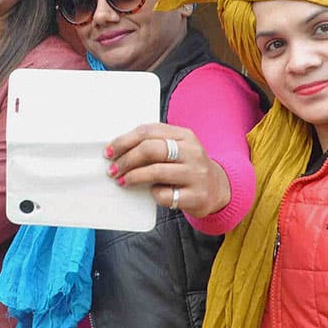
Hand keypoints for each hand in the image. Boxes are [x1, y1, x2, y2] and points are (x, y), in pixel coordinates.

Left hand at [106, 123, 230, 218]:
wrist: (218, 189)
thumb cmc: (186, 166)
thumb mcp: (177, 148)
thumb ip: (153, 144)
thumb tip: (117, 150)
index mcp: (185, 135)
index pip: (148, 131)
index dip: (124, 141)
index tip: (109, 151)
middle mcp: (192, 152)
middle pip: (151, 150)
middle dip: (126, 159)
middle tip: (113, 169)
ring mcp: (196, 175)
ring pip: (156, 172)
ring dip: (133, 176)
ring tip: (122, 180)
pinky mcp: (197, 196)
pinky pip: (166, 195)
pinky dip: (154, 194)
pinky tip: (152, 192)